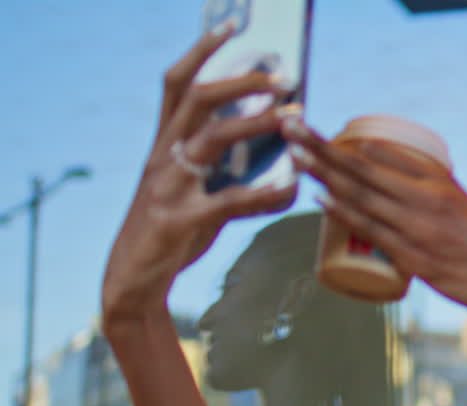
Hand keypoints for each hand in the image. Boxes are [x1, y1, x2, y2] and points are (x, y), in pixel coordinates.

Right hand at [102, 25, 298, 324]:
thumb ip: (228, 165)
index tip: (232, 24)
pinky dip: (264, 194)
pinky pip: (229, 201)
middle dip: (240, 82)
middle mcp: (163, 155)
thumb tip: (284, 147)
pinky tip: (291, 187)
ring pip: (212, 139)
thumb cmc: (173, 227)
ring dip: (256, 125)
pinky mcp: (180, 220)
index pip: (178, 82)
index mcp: (165, 142)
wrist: (134, 278)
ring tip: (293, 119)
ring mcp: (168, 186)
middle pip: (197, 99)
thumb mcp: (196, 188)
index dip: (202, 50)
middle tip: (282, 79)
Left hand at [282, 119, 466, 327]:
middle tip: (289, 126)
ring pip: (363, 196)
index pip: (384, 155)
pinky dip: (345, 212)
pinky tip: (321, 197)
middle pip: (364, 168)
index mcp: (440, 184)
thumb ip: (429, 199)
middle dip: (322, 147)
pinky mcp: (416, 259)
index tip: (312, 128)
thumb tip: (394, 194)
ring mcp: (420, 229)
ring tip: (294, 154)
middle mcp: (428, 200)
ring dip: (325, 173)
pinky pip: (373, 230)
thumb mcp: (461, 211)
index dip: (344, 143)